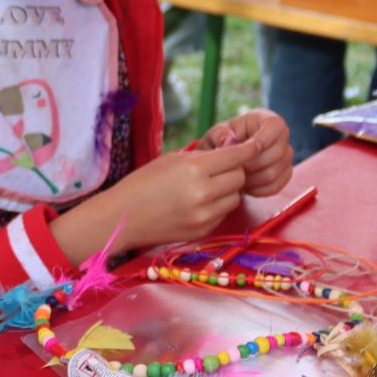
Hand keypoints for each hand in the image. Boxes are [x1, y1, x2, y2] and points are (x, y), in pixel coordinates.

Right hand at [102, 139, 259, 250]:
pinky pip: (223, 213)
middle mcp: (203, 193)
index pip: (235, 156)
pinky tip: (199, 203)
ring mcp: (204, 215)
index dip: (248, 149)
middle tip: (220, 168)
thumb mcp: (172, 160)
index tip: (255, 145)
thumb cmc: (143, 183)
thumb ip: (204, 156)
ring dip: (228, 190)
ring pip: (235, 197)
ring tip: (208, 187)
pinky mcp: (203, 231)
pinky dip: (217, 206)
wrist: (122, 217)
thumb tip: (233, 148)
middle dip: (234, 170)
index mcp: (193, 169)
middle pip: (239, 177)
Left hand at [204, 109, 292, 196]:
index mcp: (265, 119)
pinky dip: (257, 190)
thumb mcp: (215, 134)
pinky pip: (275, 186)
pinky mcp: (285, 174)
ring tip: (237, 177)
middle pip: (277, 153)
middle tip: (234, 168)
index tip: (246, 151)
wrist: (224, 159)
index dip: (263, 139)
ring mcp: (285, 156)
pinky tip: (245, 186)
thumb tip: (229, 141)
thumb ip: (219, 135)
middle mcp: (280, 136)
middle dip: (252, 164)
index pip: (276, 125)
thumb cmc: (221, 142)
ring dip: (252, 179)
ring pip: (274, 173)